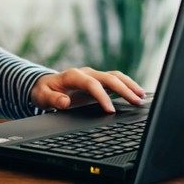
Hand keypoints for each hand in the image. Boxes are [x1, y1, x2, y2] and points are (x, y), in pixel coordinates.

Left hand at [30, 67, 146, 113]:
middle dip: (124, 89)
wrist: (44, 85)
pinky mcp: (98, 81)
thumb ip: (53, 99)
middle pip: (109, 77)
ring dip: (129, 85)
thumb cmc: (44, 91)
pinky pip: (115, 80)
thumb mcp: (42, 97)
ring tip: (141, 96)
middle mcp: (86, 73)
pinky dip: (127, 86)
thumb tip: (65, 101)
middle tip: (136, 101)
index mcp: (73, 75)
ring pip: (115, 76)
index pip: (92, 84)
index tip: (110, 110)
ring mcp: (93, 75)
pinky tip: (136, 94)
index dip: (102, 96)